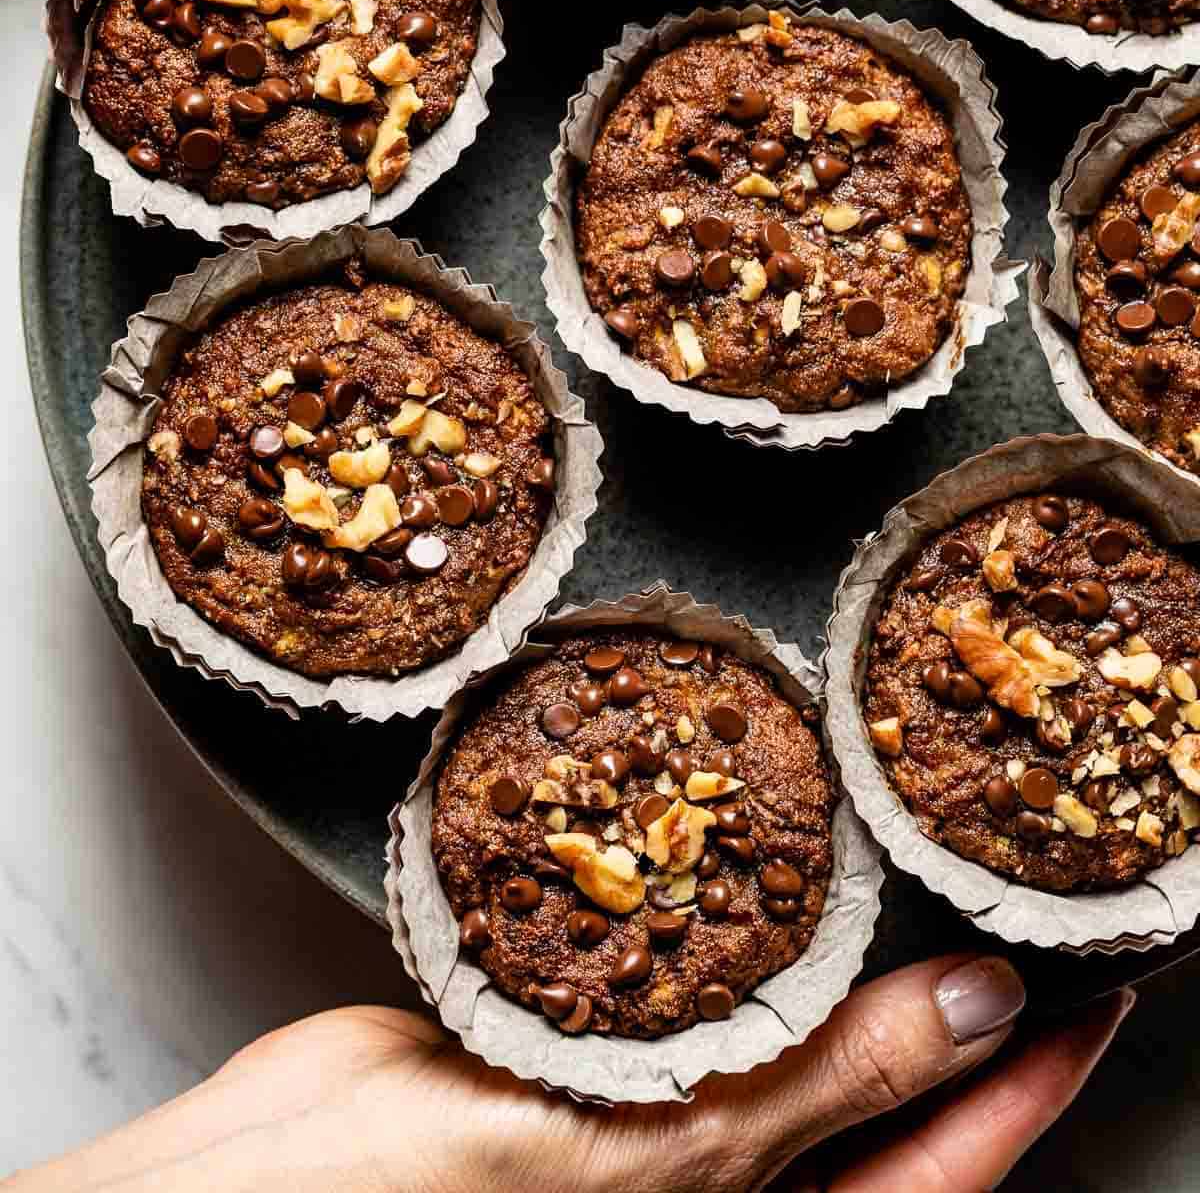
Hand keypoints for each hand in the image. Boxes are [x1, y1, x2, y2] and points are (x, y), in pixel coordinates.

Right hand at [9, 954, 1129, 1191]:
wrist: (273, 1176)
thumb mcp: (669, 1161)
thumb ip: (828, 1083)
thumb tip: (987, 1018)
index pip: (950, 1165)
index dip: (1035, 1077)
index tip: (1102, 986)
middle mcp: (734, 1182)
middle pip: (887, 1093)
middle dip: (965, 1000)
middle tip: (1029, 887)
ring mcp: (662, 1107)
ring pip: (799, 1021)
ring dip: (863, 942)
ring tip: (926, 845)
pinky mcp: (591, 1033)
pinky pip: (702, 975)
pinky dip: (748, 914)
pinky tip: (770, 846)